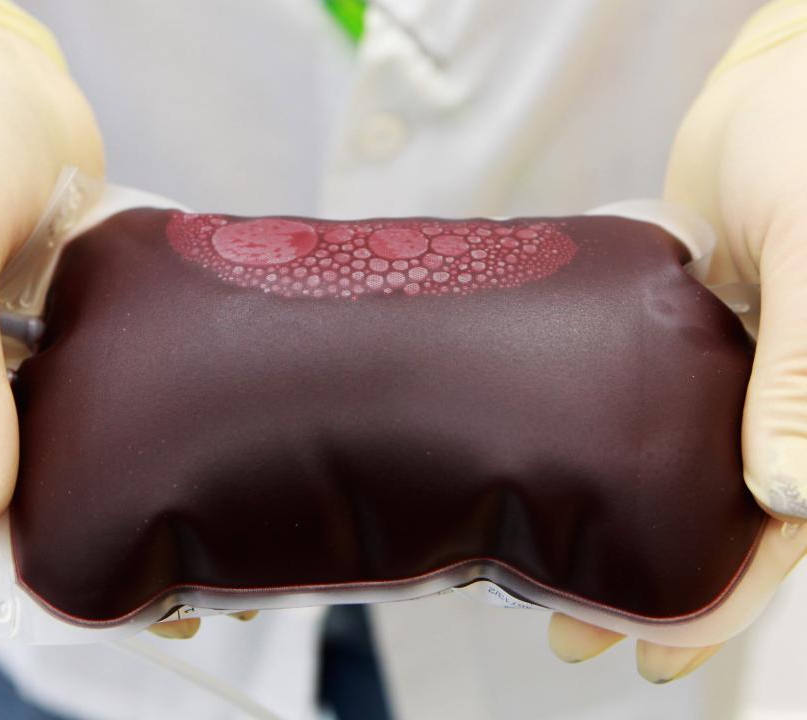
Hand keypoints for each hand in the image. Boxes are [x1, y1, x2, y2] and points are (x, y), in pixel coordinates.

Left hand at [548, 31, 806, 681]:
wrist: (774, 79)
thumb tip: (788, 495)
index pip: (781, 532)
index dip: (723, 603)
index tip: (658, 655)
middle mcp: (785, 400)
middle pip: (714, 517)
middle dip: (646, 582)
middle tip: (571, 631)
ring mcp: (728, 369)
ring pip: (670, 469)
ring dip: (611, 517)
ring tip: (540, 570)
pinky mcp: (677, 332)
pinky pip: (644, 404)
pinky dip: (602, 441)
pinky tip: (550, 467)